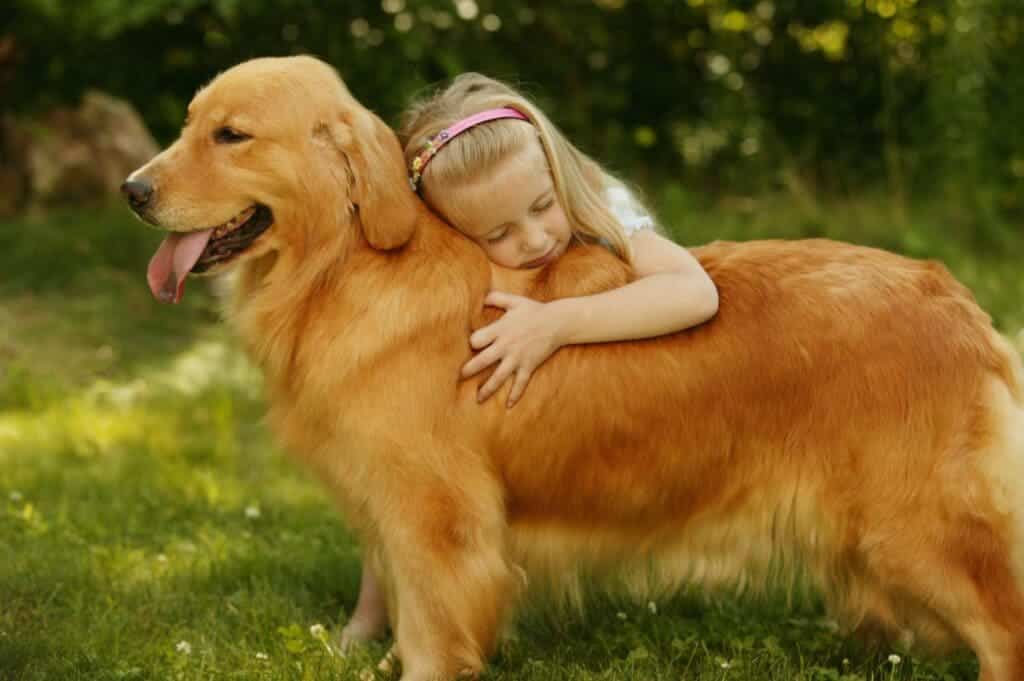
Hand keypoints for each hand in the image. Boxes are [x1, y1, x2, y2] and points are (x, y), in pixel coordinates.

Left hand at [463, 291, 563, 406]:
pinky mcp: (529, 366)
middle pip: (483, 361)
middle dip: (469, 370)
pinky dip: (515, 395)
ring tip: (478, 398)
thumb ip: (496, 297)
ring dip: (487, 389)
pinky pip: (521, 383)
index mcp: (500, 329)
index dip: (472, 343)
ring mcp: (518, 358)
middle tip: (458, 378)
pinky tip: (508, 406)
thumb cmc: (534, 310)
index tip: (471, 346)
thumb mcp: (514, 300)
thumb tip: (480, 296)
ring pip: (499, 376)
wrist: (558, 322)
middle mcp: (506, 346)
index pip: (477, 340)